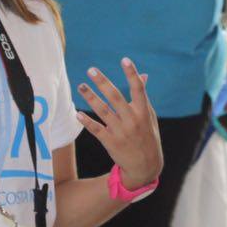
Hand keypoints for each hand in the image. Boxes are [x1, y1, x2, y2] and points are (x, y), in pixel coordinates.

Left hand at [75, 58, 162, 188]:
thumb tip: (143, 76)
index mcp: (143, 112)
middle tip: (91, 70)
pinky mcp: (111, 142)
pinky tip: (77, 113)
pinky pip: (96, 129)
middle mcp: (132, 120)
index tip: (125, 60)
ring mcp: (121, 131)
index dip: (132, 74)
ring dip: (91, 97)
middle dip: (103, 83)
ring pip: (103, 111)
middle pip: (115, 97)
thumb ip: (143, 97)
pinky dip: (87, 121)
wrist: (145, 167)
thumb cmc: (147, 137)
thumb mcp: (150, 117)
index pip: (138, 89)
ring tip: (81, 86)